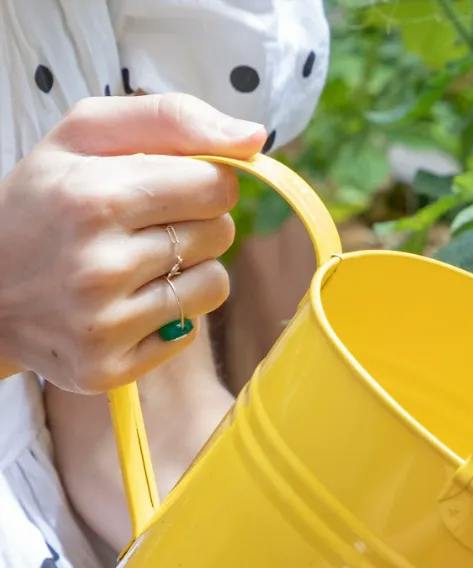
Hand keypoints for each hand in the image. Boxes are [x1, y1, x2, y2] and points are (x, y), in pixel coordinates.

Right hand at [0, 94, 262, 392]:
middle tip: (142, 225)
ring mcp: (104, 322)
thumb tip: (254, 138)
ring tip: (135, 262)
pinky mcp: (108, 367)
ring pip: (215, 284)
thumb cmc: (43, 201)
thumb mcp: (82, 136)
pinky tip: (123, 301)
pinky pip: (189, 331)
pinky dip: (169, 314)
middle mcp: (100, 265)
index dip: (202, 181)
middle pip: (220, 233)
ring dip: (188, 269)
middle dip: (195, 222)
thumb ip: (169, 120)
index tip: (171, 185)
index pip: (216, 186)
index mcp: (94, 198)